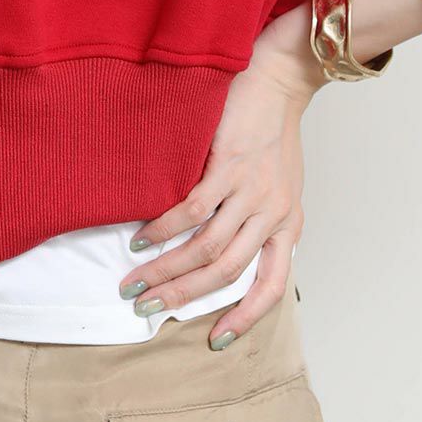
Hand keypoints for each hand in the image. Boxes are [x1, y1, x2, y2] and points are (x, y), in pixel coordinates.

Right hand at [116, 7, 324, 347]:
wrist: (279, 81)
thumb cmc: (274, 133)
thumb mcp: (280, 186)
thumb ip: (261, 222)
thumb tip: (227, 255)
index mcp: (287, 225)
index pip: (272, 286)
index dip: (244, 318)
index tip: (214, 340)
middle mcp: (272, 214)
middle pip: (226, 273)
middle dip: (182, 296)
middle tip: (146, 308)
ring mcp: (251, 191)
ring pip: (206, 248)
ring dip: (166, 270)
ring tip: (134, 280)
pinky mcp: (229, 165)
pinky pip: (192, 209)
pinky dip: (163, 228)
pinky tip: (142, 237)